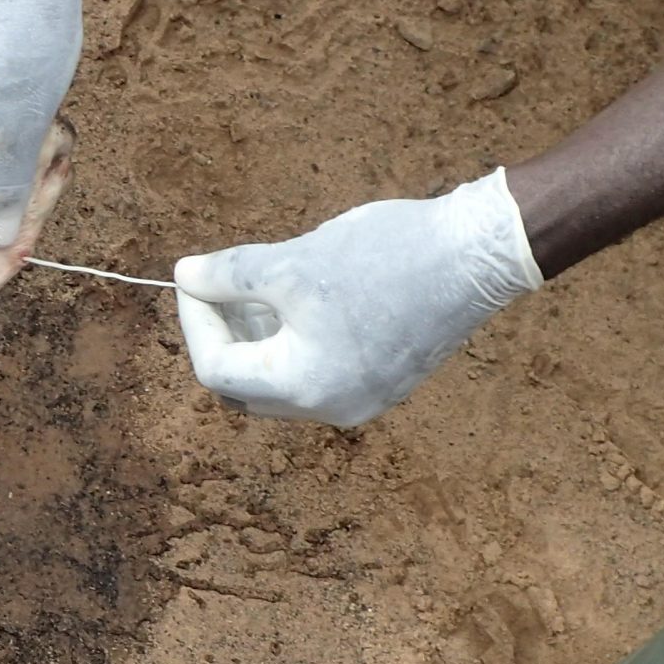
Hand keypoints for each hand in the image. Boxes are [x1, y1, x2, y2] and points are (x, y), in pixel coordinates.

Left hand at [175, 170, 543, 425]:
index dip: (196, 322)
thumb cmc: (385, 257)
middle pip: (248, 387)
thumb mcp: (292, 261)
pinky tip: (301, 298)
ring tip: (259, 285)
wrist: (477, 254)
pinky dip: (298, 341)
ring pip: (285, 380)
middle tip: (221, 287)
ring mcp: (363, 398)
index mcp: (304, 386)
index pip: (217, 370)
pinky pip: (321, 372)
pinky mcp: (385, 381)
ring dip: (262, 338)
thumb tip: (185, 275)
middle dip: (226, 335)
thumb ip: (231, 276)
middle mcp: (332, 408)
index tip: (195, 279)